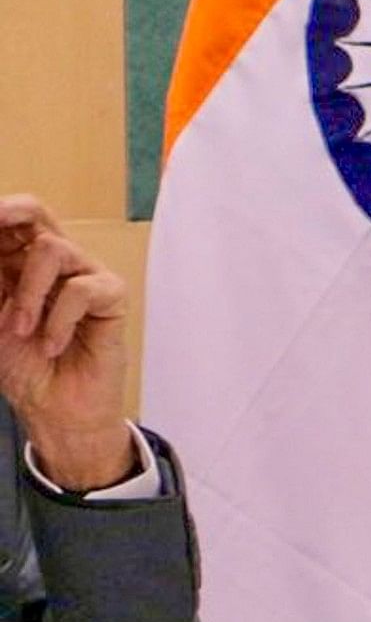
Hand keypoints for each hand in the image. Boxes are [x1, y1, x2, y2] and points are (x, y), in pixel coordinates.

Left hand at [0, 198, 139, 493]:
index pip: (5, 226)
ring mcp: (81, 275)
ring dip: (28, 294)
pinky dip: (58, 321)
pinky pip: (82, 289)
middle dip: (11, 211)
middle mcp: (48, 265)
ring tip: (19, 330)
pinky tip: (52, 346)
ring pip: (52, 249)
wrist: (54, 410)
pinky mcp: (110, 297)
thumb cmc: (20, 368)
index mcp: (14, 265)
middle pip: (35, 212)